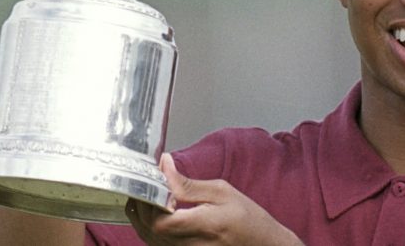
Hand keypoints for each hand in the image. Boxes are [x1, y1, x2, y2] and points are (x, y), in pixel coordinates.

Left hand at [127, 154, 303, 245]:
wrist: (262, 244)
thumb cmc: (248, 219)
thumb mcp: (222, 192)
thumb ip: (188, 183)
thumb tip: (165, 166)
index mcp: (206, 226)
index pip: (162, 221)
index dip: (150, 200)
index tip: (152, 178)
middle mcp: (193, 245)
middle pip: (151, 231)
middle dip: (143, 205)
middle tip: (146, 183)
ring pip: (150, 239)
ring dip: (142, 216)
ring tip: (145, 194)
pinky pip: (157, 245)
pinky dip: (149, 228)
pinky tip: (152, 212)